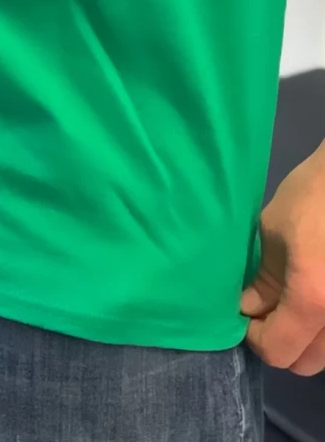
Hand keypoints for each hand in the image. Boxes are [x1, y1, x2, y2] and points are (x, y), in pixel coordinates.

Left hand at [241, 150, 324, 371]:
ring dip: (303, 338)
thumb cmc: (313, 197)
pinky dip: (322, 325)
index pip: (276, 351)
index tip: (243, 310)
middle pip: (305, 363)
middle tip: (263, 308)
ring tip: (286, 300)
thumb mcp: (275, 232)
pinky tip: (309, 292)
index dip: (253, 336)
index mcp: (313, 301)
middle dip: (279, 342)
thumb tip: (248, 306)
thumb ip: (263, 278)